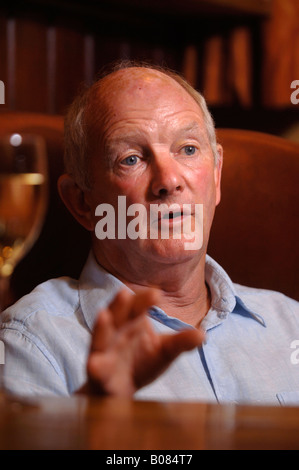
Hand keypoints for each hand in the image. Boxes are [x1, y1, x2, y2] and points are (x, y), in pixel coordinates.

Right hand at [82, 288, 203, 396]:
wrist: (122, 392)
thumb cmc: (142, 363)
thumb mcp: (165, 351)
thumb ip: (181, 342)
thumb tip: (203, 334)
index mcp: (131, 322)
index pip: (136, 306)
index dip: (144, 300)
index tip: (157, 294)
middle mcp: (116, 333)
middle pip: (116, 315)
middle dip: (119, 305)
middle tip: (125, 293)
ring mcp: (105, 352)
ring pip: (101, 338)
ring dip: (102, 328)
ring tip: (103, 315)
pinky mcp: (99, 373)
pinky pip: (95, 368)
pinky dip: (95, 366)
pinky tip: (94, 364)